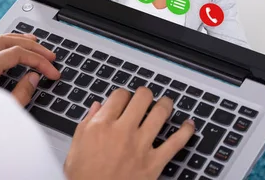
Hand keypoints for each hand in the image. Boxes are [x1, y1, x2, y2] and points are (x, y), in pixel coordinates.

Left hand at [0, 33, 60, 105]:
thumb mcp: (0, 114)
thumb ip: (20, 94)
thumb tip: (33, 77)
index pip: (17, 54)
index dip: (38, 60)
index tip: (51, 71)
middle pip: (7, 41)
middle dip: (31, 46)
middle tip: (48, 54)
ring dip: (16, 39)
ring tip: (32, 41)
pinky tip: (6, 46)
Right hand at [64, 87, 194, 179]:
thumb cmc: (84, 178)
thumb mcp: (76, 148)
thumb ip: (87, 123)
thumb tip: (97, 107)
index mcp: (102, 125)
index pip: (120, 95)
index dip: (124, 93)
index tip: (125, 98)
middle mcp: (123, 131)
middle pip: (142, 98)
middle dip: (145, 94)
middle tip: (146, 97)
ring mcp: (141, 146)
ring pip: (160, 113)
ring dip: (165, 104)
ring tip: (166, 103)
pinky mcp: (154, 162)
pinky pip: (176, 142)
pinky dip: (186, 131)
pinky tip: (189, 125)